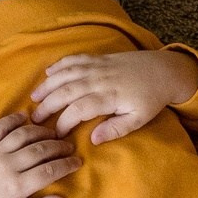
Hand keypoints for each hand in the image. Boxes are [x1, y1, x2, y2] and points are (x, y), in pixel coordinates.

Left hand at [0, 113, 79, 197]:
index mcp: (15, 187)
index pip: (49, 172)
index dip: (66, 165)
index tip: (78, 162)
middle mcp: (6, 167)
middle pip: (40, 150)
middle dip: (59, 147)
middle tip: (70, 147)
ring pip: (23, 135)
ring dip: (42, 131)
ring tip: (54, 134)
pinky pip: (0, 127)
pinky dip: (14, 119)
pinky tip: (27, 117)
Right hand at [30, 48, 197, 143]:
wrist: (164, 70)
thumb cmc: (150, 99)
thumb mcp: (139, 119)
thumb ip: (116, 129)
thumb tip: (93, 140)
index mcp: (109, 96)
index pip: (78, 110)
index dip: (63, 123)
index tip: (56, 135)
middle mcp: (99, 79)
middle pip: (66, 91)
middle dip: (48, 105)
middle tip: (34, 119)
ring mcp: (97, 66)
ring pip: (66, 73)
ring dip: (48, 85)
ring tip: (34, 97)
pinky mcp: (98, 58)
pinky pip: (75, 59)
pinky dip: (60, 64)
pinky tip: (48, 72)